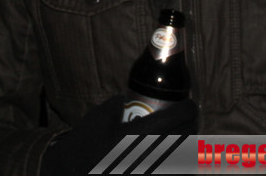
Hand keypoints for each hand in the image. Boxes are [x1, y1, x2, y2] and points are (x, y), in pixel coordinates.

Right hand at [40, 95, 196, 175]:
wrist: (73, 171)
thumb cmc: (84, 143)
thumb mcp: (99, 116)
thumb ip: (120, 104)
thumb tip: (136, 96)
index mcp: (134, 136)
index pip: (174, 120)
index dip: (188, 110)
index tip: (190, 104)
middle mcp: (145, 156)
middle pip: (183, 139)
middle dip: (191, 126)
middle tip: (191, 117)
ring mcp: (147, 171)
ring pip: (181, 158)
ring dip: (188, 144)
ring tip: (186, 134)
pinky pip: (170, 169)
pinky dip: (178, 163)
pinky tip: (176, 154)